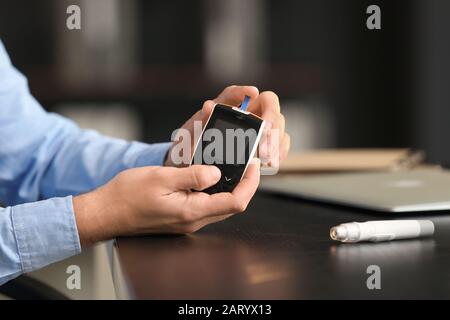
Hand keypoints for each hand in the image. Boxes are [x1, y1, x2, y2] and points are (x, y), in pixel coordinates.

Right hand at [73, 161, 259, 245]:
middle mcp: (193, 220)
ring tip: (231, 165)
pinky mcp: (180, 217)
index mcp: (192, 211)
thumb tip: (216, 172)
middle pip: (231, 205)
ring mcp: (187, 221)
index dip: (250, 184)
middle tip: (246, 162)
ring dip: (229, 186)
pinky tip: (209, 175)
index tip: (254, 165)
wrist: (106, 213)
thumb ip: (192, 175)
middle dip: (244, 184)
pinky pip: (205, 204)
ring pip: (219, 204)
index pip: (235, 202)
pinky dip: (213, 190)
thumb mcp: (161, 178)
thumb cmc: (127, 196)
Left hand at [165, 85, 289, 167]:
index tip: (252, 93)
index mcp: (225, 106)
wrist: (194, 167)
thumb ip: (199, 121)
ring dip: (276, 139)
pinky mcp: (266, 144)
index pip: (236, 92)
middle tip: (263, 136)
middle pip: (268, 104)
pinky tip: (271, 162)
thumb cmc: (192, 148)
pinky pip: (281, 142)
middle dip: (270, 120)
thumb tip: (208, 106)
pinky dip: (279, 151)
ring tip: (267, 156)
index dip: (245, 91)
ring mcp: (259, 128)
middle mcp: (246, 113)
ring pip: (278, 124)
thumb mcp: (190, 135)